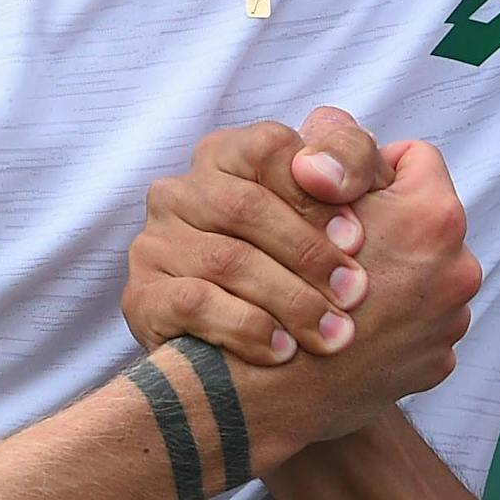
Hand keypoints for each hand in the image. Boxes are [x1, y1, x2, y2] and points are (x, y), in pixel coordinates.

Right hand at [124, 107, 397, 363]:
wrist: (269, 351)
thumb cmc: (315, 258)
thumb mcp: (345, 198)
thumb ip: (350, 158)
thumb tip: (320, 170)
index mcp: (226, 154)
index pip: (268, 148)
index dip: (315, 192)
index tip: (356, 238)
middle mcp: (180, 191)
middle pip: (245, 207)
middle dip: (308, 253)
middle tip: (354, 293)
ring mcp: (155, 243)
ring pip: (225, 260)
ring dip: (289, 299)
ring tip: (331, 333)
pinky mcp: (142, 297)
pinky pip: (192, 304)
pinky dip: (245, 327)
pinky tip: (283, 350)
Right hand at [204, 133, 482, 476]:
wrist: (265, 390)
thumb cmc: (274, 286)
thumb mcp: (298, 197)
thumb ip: (333, 158)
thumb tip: (338, 141)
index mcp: (434, 218)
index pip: (414, 159)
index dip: (367, 171)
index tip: (337, 195)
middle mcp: (459, 268)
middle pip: (423, 222)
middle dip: (386, 228)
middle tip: (339, 246)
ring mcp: (451, 321)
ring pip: (421, 274)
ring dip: (390, 278)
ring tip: (341, 294)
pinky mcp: (437, 363)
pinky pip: (417, 324)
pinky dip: (390, 324)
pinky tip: (350, 330)